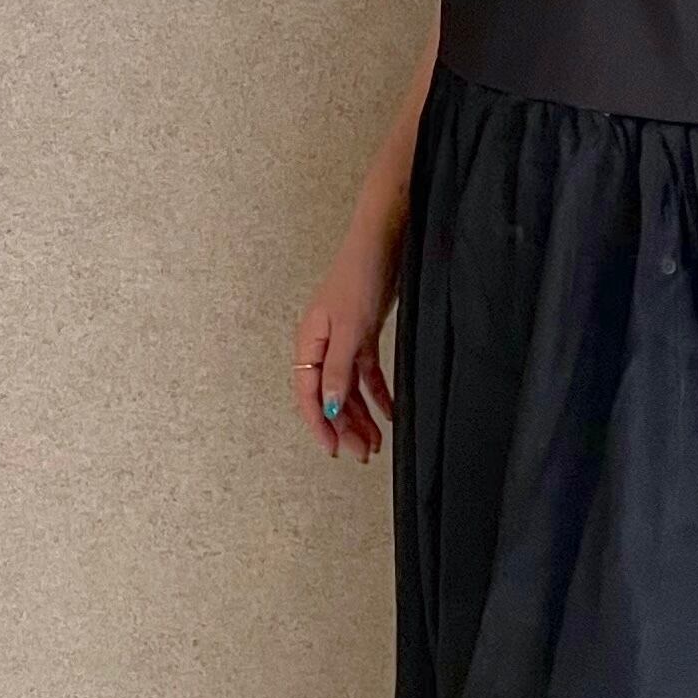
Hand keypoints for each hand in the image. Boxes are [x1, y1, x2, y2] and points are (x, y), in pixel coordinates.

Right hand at [293, 227, 399, 461]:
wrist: (381, 243)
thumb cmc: (358, 277)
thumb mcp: (349, 328)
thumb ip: (339, 370)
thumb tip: (330, 408)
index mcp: (309, 343)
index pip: (309, 394)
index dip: (320, 425)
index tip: (334, 450)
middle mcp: (322, 346)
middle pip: (330, 396)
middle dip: (344, 427)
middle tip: (362, 454)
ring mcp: (343, 342)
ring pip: (349, 390)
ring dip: (361, 416)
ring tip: (375, 442)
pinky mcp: (363, 337)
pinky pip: (366, 375)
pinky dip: (377, 395)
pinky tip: (388, 414)